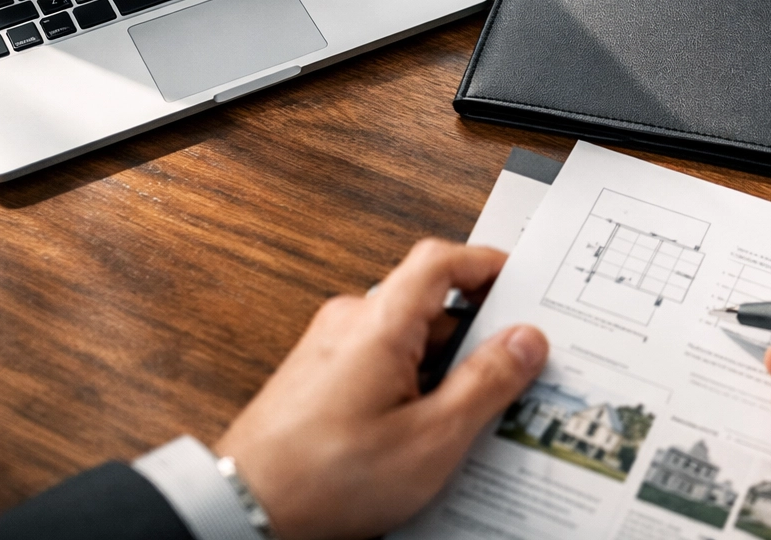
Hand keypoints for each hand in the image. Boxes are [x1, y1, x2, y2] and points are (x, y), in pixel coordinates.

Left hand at [216, 239, 548, 539]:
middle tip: (512, 369)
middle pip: (429, 302)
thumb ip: (486, 383)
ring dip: (442, 365)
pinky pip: (380, 361)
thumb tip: (526, 341)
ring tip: (468, 416)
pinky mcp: (318, 376)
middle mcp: (350, 321)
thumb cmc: (326, 478)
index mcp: (380, 322)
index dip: (487, 264)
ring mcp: (330, 347)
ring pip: (406, 337)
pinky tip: (423, 429)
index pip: (442, 260)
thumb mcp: (431, 438)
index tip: (522, 285)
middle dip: (475, 332)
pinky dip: (412, 382)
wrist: (244, 509)